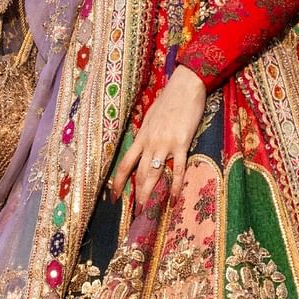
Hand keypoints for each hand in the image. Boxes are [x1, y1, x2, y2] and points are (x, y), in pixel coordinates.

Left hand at [110, 66, 205, 208]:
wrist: (185, 86)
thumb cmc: (169, 100)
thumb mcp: (151, 117)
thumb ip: (147, 134)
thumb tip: (143, 145)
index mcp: (141, 137)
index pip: (124, 164)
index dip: (117, 182)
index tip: (113, 197)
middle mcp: (149, 143)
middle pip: (139, 174)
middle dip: (136, 194)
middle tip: (135, 212)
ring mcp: (165, 144)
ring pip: (154, 174)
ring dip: (149, 194)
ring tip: (147, 211)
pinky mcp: (181, 143)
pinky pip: (178, 169)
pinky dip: (176, 186)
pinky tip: (174, 199)